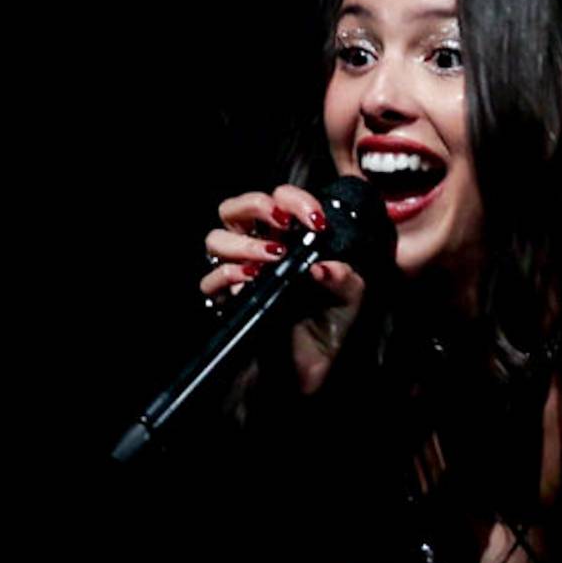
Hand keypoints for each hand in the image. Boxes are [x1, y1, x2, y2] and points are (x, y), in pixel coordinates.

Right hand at [201, 184, 367, 395]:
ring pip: (216, 239)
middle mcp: (259, 248)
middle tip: (282, 223)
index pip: (279, 199)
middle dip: (256, 205)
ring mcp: (241, 273)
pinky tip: (252, 279)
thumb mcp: (350, 295)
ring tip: (272, 256)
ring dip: (244, 243)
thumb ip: (343, 276)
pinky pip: (211, 282)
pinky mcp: (229, 300)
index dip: (295, 200)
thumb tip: (321, 266)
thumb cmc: (331, 321)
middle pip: (234, 208)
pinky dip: (228, 275)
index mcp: (288, 236)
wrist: (316, 363)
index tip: (316, 220)